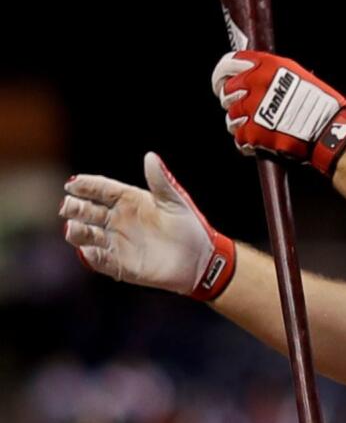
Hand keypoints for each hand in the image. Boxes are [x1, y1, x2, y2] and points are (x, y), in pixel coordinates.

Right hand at [60, 152, 234, 300]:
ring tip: (72, 227)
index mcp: (129, 201)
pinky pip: (101, 260)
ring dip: (78, 232)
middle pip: (87, 211)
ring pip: (87, 236)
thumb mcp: (175, 201)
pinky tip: (87, 251)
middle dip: (75, 207)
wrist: (201, 258)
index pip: (102, 190)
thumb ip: (160, 181)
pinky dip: (92, 256)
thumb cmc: (189, 226)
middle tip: (68, 205)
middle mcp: (117, 220)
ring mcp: (116, 243)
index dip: (86, 186)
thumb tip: (150, 156)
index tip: (73, 183)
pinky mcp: (120, 265)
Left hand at [212, 51, 345, 174]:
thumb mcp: (298, 75)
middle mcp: (258, 83)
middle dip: (233, 101)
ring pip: (231, 115)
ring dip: (241, 122)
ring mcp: (253, 108)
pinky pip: (238, 136)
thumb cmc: (322, 105)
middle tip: (246, 109)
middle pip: (227, 91)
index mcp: (268, 66)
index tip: (222, 82)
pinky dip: (248, 141)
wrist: (330, 131)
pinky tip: (263, 139)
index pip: (230, 63)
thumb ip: (271, 73)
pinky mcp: (253, 131)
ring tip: (260, 126)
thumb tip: (250, 74)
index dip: (222, 74)